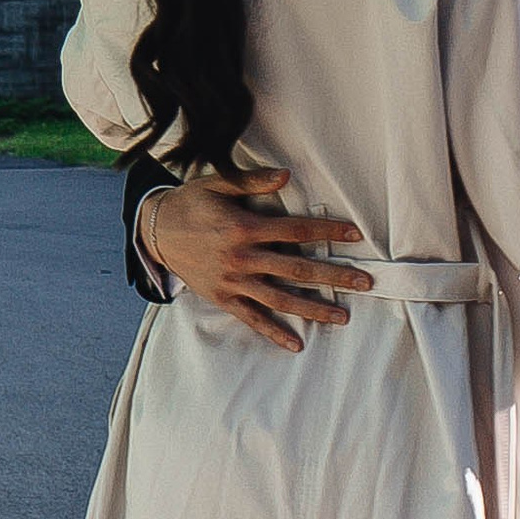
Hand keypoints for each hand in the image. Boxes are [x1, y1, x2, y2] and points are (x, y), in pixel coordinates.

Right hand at [141, 168, 371, 351]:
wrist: (154, 231)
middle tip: (365, 283)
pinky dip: (273, 333)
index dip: (327, 232)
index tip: (355, 235)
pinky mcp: (223, 298)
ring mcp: (233, 282)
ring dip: (313, 308)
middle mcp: (242, 258)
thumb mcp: (218, 184)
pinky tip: (296, 343)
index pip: (296, 231)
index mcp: (245, 229)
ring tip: (343, 316)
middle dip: (334, 276)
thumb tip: (286, 175)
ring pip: (280, 299)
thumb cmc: (191, 203)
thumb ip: (253, 182)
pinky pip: (252, 318)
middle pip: (297, 269)